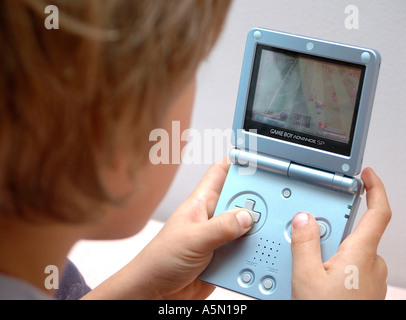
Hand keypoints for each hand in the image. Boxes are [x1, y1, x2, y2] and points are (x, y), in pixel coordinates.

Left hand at [84, 160, 252, 299]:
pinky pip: (244, 249)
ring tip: (266, 233)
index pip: (220, 173)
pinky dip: (252, 251)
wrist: (156, 292)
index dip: (236, 162)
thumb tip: (247, 216)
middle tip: (270, 205)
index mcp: (201, 203)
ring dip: (255, 231)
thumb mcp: (194, 239)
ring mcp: (218, 238)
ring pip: (246, 227)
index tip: (257, 158)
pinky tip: (257, 253)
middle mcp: (211, 218)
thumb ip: (222, 227)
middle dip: (255, 201)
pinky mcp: (224, 256)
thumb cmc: (160, 260)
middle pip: (240, 200)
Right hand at [290, 167, 390, 299]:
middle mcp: (374, 264)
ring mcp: (372, 279)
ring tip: (309, 269)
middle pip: (356, 233)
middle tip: (310, 246)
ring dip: (332, 252)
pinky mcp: (366, 290)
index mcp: (362, 254)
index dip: (375, 189)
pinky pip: (352, 267)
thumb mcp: (306, 276)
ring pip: (352, 252)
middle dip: (333, 233)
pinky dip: (336, 265)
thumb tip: (305, 218)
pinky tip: (318, 279)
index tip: (367, 176)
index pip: (379, 212)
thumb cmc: (328, 312)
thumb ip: (305, 241)